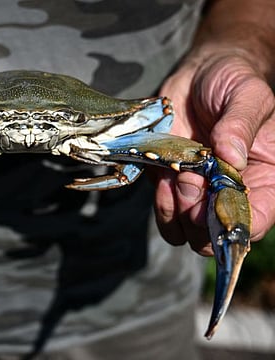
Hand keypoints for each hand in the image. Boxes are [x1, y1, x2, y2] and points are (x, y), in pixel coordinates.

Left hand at [155, 51, 274, 254]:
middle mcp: (230, 191)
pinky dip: (161, 204)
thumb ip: (241, 124)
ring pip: (187, 231)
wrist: (198, 74)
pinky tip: (163, 180)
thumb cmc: (232, 81)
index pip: (257, 218)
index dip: (236, 223)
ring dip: (178, 213)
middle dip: (200, 218)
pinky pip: (165, 213)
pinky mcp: (169, 183)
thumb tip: (231, 157)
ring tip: (177, 179)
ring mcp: (198, 190)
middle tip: (191, 183)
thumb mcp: (248, 94)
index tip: (214, 208)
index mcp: (263, 177)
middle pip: (216, 233)